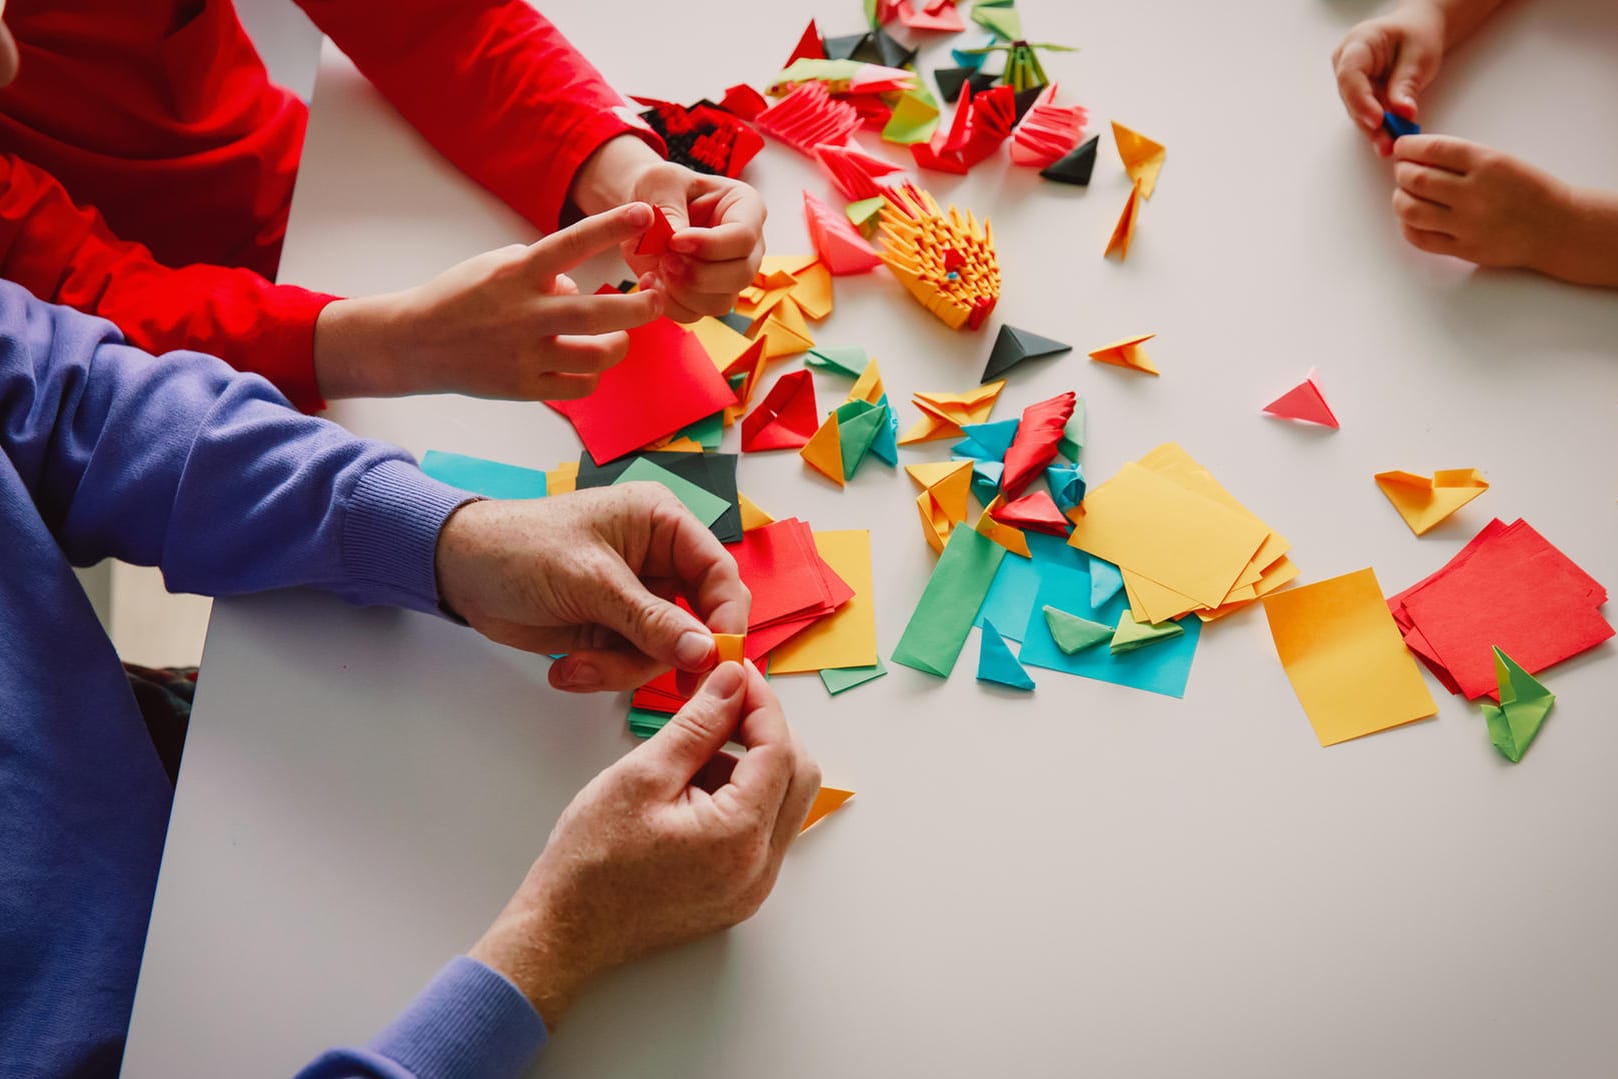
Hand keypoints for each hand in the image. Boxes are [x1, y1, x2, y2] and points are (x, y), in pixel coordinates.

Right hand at [313, 203, 664, 400]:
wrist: (414, 343)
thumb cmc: (459, 298)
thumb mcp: (494, 265)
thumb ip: (540, 269)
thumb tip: (577, 285)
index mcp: (517, 274)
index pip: (572, 243)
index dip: (611, 227)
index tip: (645, 214)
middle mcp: (524, 314)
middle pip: (597, 312)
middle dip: (639, 306)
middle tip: (659, 298)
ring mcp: (524, 354)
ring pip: (595, 356)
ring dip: (619, 345)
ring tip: (621, 338)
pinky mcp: (524, 387)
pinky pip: (578, 386)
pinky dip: (592, 377)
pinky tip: (588, 366)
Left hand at [434, 484, 749, 691]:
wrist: (459, 571)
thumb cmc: (520, 548)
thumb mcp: (590, 581)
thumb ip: (650, 618)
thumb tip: (705, 651)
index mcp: (662, 523)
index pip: (718, 572)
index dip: (726, 617)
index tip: (718, 660)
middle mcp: (659, 560)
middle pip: (699, 619)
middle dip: (666, 652)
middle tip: (662, 684)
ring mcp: (638, 598)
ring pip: (665, 650)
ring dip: (623, 668)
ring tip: (578, 666)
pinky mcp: (615, 628)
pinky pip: (633, 663)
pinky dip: (604, 672)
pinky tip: (568, 668)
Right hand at [467, 661, 821, 1025]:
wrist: (563, 931)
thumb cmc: (591, 862)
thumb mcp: (643, 775)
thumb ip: (699, 724)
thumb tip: (734, 682)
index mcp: (740, 837)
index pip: (779, 751)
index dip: (762, 704)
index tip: (736, 676)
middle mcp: (760, 869)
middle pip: (797, 777)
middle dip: (767, 732)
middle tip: (724, 704)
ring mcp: (752, 887)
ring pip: (782, 804)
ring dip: (754, 765)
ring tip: (694, 751)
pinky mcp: (738, 895)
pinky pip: (762, 833)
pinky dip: (742, 799)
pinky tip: (694, 788)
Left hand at [571, 135, 766, 322]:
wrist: (644, 211)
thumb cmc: (660, 188)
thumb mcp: (661, 182)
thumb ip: (669, 208)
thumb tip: (675, 239)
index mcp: (746, 208)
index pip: (743, 237)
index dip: (709, 245)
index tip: (674, 240)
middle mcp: (747, 246)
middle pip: (741, 275)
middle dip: (698, 274)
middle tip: (665, 260)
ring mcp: (730, 275)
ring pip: (721, 302)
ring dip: (683, 292)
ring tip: (657, 269)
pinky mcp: (706, 296)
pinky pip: (695, 314)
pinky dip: (670, 305)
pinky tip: (651, 281)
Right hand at [1332, 2, 1445, 155]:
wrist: (1417, 33)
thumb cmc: (1417, 35)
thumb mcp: (1419, 54)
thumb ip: (1407, 82)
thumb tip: (1402, 113)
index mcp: (1358, 44)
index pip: (1349, 75)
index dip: (1360, 100)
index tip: (1378, 120)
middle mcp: (1346, 65)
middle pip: (1352, 99)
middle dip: (1370, 124)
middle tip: (1388, 144)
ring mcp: (1351, 84)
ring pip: (1359, 112)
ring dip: (1376, 132)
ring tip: (1391, 147)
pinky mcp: (1361, 98)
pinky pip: (1369, 116)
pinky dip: (1382, 129)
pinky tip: (1393, 140)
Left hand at [1391, 136, 1575, 270]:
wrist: (1557, 227)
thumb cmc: (1528, 190)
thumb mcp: (1502, 161)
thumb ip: (1462, 159)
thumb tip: (1417, 155)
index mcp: (1487, 163)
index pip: (1434, 149)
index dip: (1408, 147)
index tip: (1401, 147)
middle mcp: (1475, 193)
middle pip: (1416, 179)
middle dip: (1401, 172)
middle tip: (1402, 170)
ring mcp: (1468, 224)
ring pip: (1411, 210)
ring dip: (1399, 198)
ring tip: (1404, 193)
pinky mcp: (1463, 249)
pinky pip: (1420, 238)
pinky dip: (1407, 226)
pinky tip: (1411, 218)